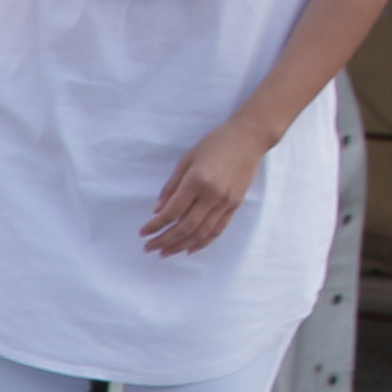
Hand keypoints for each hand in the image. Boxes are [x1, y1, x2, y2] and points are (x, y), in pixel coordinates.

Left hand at [142, 121, 271, 257]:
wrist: (248, 138)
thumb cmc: (214, 144)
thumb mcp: (187, 159)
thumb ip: (171, 186)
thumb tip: (157, 211)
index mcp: (197, 180)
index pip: (172, 211)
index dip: (156, 225)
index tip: (143, 232)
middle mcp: (212, 195)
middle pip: (185, 227)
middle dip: (164, 240)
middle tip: (149, 248)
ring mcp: (226, 202)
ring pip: (201, 233)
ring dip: (181, 245)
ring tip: (165, 252)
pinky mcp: (235, 205)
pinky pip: (217, 230)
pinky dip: (202, 242)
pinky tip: (189, 248)